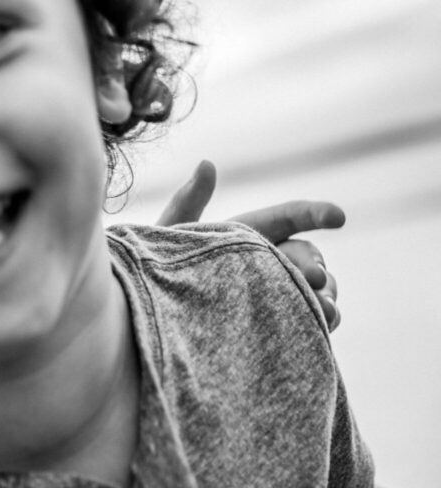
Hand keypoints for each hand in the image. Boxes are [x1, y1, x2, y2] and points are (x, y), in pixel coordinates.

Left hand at [157, 160, 344, 329]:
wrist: (150, 320)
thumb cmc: (154, 271)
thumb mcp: (169, 236)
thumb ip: (187, 203)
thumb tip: (206, 163)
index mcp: (247, 232)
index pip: (289, 216)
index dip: (315, 213)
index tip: (338, 217)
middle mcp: (267, 259)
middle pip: (307, 255)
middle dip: (314, 264)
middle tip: (314, 278)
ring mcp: (277, 292)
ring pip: (318, 287)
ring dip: (326, 294)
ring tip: (324, 308)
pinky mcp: (280, 322)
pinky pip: (312, 318)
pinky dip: (323, 319)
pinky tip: (323, 323)